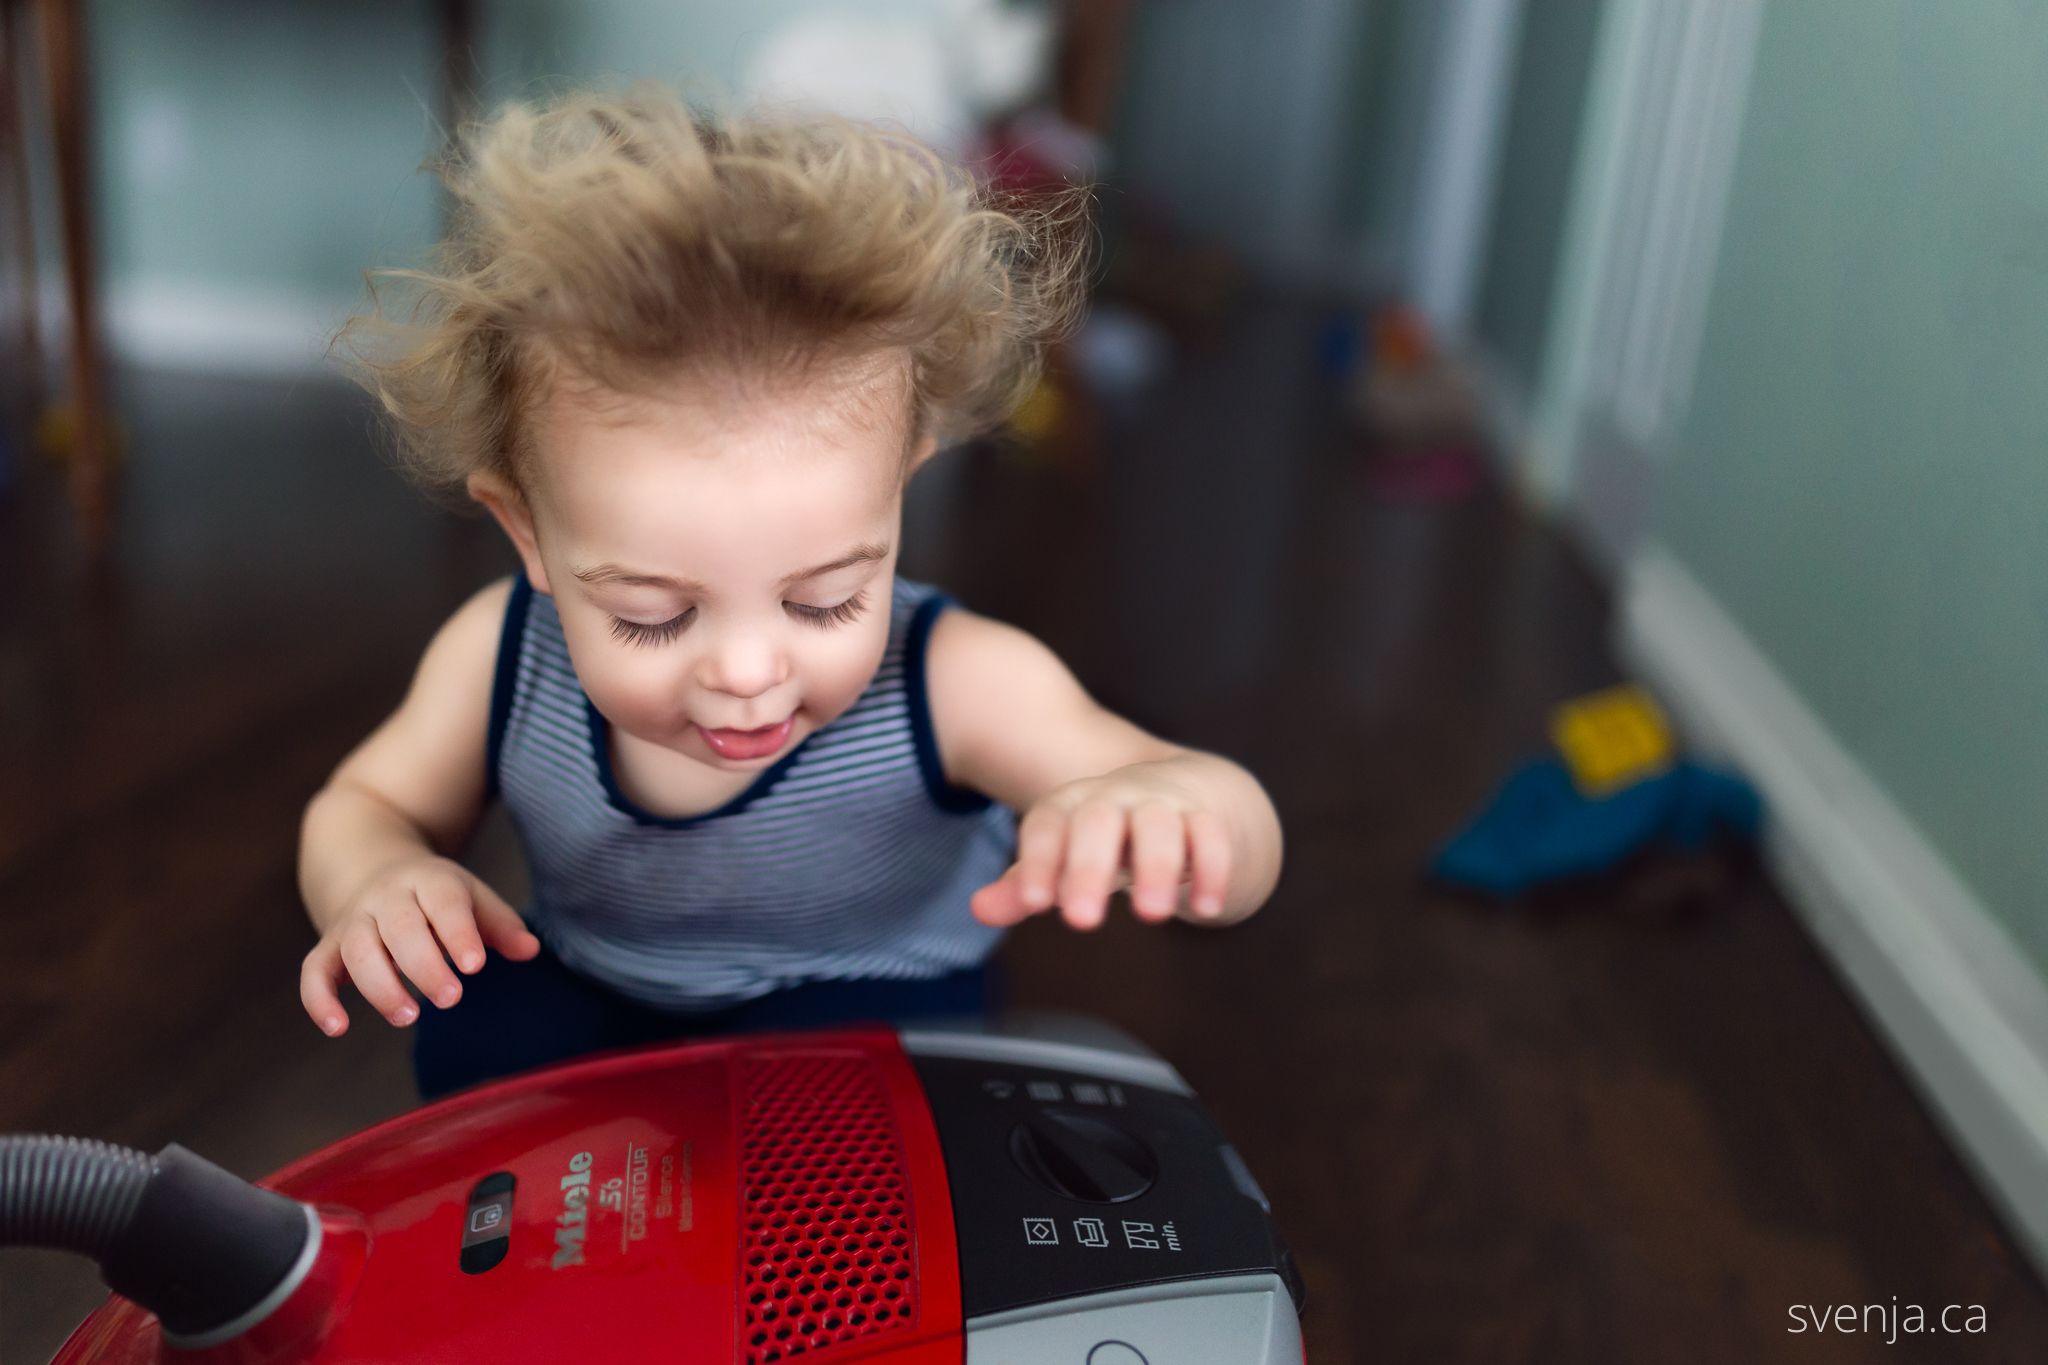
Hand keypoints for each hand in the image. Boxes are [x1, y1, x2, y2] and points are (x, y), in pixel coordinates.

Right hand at [300, 855, 539, 1035]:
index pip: (444, 902)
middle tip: (450, 998)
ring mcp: (353, 921)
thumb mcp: (471, 897)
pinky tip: (338, 1028)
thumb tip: (530, 951)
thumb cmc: (435, 896)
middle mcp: (386, 898)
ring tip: (408, 1017)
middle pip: (399, 927)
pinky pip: (314, 971)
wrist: (368, 865)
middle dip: (423, 965)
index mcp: (429, 881)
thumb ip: (500, 924)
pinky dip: (319, 999)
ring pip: (357, 950)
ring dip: (380, 986)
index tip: (475, 966)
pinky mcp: (327, 947)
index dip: (458, 932)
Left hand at [970, 766, 1232, 929]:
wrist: (1187, 793)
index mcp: (1072, 806)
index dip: (1040, 860)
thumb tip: (980, 909)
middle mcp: (1115, 798)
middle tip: (1081, 923)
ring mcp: (1164, 805)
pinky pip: (1211, 835)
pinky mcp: (1208, 818)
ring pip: (1159, 825)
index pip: (1048, 823)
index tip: (1036, 904)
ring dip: (1156, 868)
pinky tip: (1208, 909)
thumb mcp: (1068, 857)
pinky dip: (1212, 869)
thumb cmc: (1111, 838)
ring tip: (1151, 915)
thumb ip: (1026, 885)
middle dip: (1089, 868)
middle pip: (1098, 820)